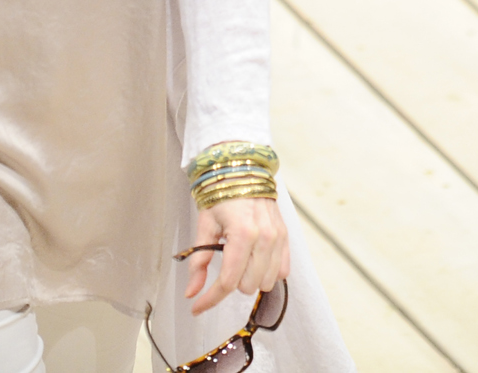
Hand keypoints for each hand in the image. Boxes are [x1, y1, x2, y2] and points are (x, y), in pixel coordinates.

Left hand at [185, 197, 288, 314]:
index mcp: (242, 234)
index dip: (210, 299)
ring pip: (266, 282)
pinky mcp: (286, 237)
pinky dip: (268, 273)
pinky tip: (255, 262)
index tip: (197, 307)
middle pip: (248, 286)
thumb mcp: (204, 226)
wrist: (242, 170)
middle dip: (231, 284)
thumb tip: (191, 292)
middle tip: (223, 267)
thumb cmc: (220, 195)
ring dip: (250, 280)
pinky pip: (282, 271)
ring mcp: (278, 238)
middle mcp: (265, 238)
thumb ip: (199, 261)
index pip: (228, 281)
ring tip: (239, 262)